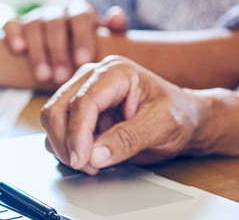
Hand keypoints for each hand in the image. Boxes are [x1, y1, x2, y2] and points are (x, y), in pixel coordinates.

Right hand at [3, 0, 128, 84]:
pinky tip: (19, 50)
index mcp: (81, 10)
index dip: (81, 37)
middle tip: (62, 76)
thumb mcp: (106, 38)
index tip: (83, 61)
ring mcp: (37, 15)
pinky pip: (12, 24)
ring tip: (43, 76)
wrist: (65, 48)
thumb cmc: (90, 45)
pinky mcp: (18, 24)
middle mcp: (59, 9)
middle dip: (59, 51)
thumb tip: (117, 16)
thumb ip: (115, 29)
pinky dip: (14, 34)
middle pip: (56, 24)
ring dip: (38, 51)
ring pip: (34, 26)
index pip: (82, 17)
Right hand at [41, 56, 203, 174]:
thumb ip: (129, 139)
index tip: (82, 161)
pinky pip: (59, 129)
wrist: (185, 119)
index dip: (77, 134)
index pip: (83, 101)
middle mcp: (95, 76)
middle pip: (58, 108)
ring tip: (92, 164)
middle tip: (86, 167)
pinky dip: (66, 148)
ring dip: (64, 147)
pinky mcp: (81, 110)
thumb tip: (95, 155)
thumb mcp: (162, 126)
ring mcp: (85, 91)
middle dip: (66, 142)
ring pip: (53, 119)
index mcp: (116, 71)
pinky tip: (89, 159)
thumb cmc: (179, 115)